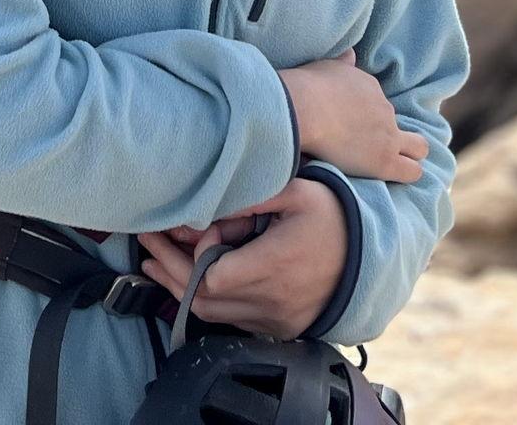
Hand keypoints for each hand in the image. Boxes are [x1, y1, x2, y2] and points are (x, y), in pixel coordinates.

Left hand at [137, 177, 347, 341]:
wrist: (368, 254)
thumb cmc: (330, 214)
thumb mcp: (294, 191)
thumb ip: (250, 196)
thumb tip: (208, 203)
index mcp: (275, 265)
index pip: (213, 277)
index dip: (191, 255)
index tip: (185, 227)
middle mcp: (273, 300)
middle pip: (204, 299)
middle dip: (169, 270)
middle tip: (147, 242)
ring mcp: (275, 318)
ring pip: (213, 314)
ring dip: (179, 288)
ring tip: (154, 260)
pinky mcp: (278, 326)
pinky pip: (231, 320)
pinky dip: (205, 301)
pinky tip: (185, 280)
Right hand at [280, 49, 427, 182]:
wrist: (305, 108)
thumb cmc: (307, 87)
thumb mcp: (327, 66)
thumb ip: (342, 63)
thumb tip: (350, 55)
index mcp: (370, 87)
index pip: (377, 103)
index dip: (367, 116)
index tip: (353, 124)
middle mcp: (384, 108)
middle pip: (397, 123)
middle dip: (391, 133)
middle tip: (372, 145)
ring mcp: (388, 135)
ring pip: (417, 147)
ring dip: (407, 154)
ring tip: (390, 164)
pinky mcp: (386, 160)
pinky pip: (412, 170)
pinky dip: (408, 172)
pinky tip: (398, 176)